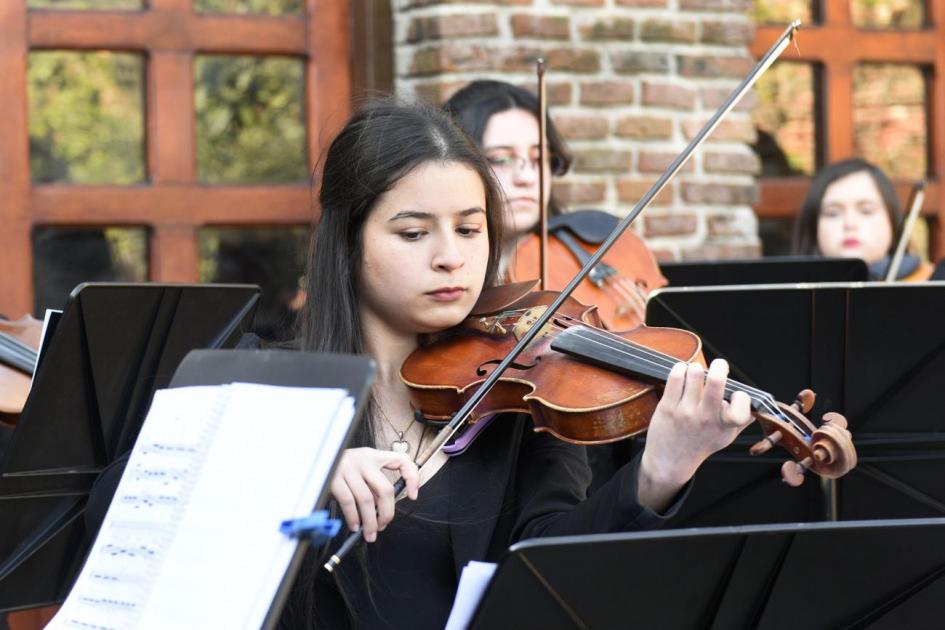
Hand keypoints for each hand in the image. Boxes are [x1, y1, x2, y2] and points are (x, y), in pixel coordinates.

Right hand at [329, 447, 419, 541]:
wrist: (312, 461)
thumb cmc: (338, 470)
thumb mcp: (359, 470)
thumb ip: (372, 484)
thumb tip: (382, 510)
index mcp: (373, 456)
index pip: (402, 460)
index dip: (412, 477)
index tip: (413, 495)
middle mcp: (363, 459)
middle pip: (385, 489)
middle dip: (387, 513)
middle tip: (383, 526)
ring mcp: (348, 468)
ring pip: (367, 500)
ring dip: (370, 521)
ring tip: (369, 533)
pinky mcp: (334, 478)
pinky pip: (348, 502)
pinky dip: (353, 518)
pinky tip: (355, 525)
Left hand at [638, 359, 752, 511]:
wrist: (670, 461)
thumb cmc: (700, 445)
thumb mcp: (726, 436)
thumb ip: (742, 420)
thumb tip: (758, 405)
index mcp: (725, 425)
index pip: (742, 404)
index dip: (741, 396)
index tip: (735, 396)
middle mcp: (706, 417)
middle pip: (717, 382)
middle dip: (720, 366)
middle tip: (719, 365)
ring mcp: (686, 411)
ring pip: (695, 374)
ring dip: (697, 368)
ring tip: (696, 373)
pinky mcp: (668, 407)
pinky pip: (676, 378)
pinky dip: (680, 369)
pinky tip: (682, 372)